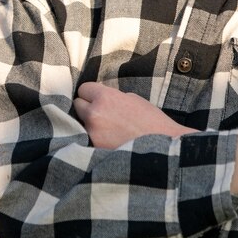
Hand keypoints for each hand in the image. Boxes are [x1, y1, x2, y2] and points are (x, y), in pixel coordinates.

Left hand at [74, 82, 195, 148]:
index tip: (96, 97)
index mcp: (105, 97)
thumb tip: (104, 100)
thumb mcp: (133, 99)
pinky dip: (95, 137)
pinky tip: (107, 139)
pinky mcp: (94, 149)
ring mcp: (92, 133)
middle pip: (77, 105)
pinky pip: (88, 138)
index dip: (91, 92)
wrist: (160, 147)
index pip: (83, 89)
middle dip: (87, 107)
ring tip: (106, 128)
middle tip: (100, 112)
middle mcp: (94, 114)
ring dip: (90, 123)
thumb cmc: (151, 121)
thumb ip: (114, 97)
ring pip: (81, 123)